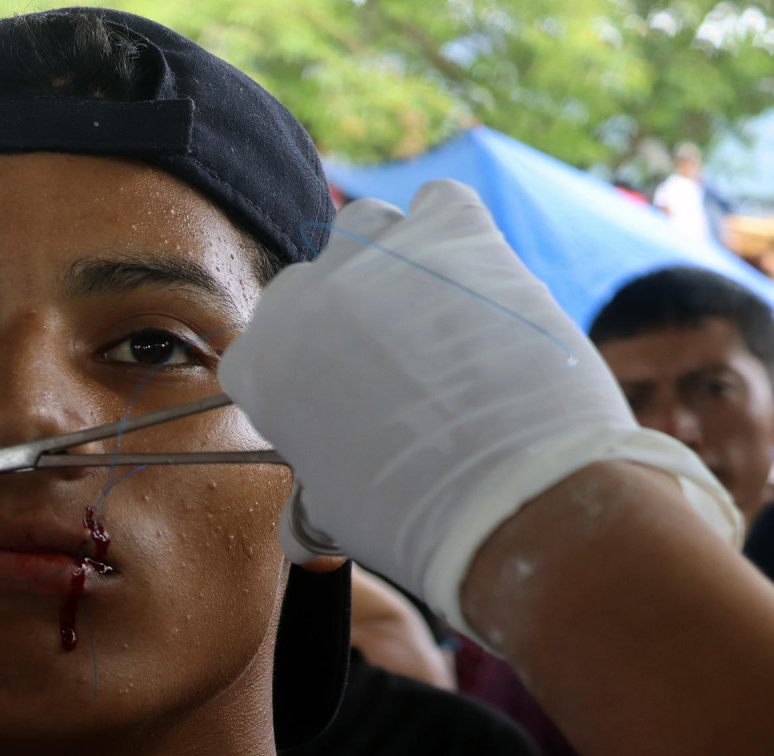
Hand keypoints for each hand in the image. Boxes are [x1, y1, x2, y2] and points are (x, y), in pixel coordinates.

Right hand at [219, 180, 738, 638]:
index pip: (255, 349)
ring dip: (387, 260)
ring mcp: (375, 256)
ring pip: (364, 225)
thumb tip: (299, 536)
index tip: (333, 394)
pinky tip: (470, 271)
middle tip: (392, 360)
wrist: (518, 496)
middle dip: (340, 316)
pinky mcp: (453, 231)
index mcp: (261, 367)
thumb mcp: (337, 516)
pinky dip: (450, 227)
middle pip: (307, 284)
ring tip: (430, 309)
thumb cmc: (415, 517)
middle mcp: (303, 300)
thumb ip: (308, 506)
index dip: (296, 371)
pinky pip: (439, 201)